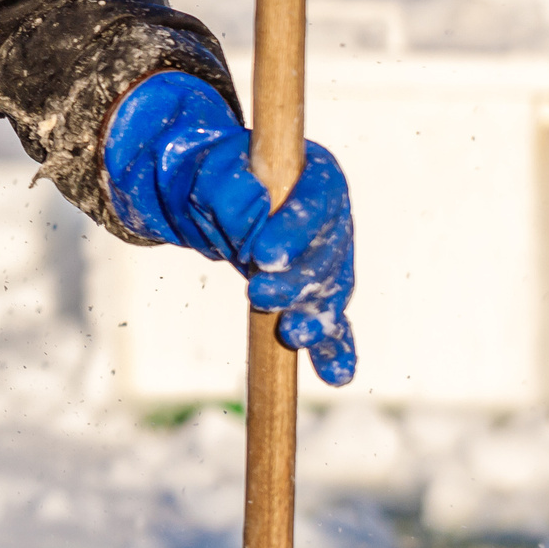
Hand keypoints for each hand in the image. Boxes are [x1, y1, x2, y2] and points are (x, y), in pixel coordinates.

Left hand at [104, 72, 356, 385]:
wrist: (211, 196)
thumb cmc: (216, 176)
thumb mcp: (212, 172)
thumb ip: (228, 189)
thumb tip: (247, 216)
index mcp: (317, 174)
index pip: (316, 200)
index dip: (296, 229)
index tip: (264, 256)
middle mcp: (333, 218)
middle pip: (326, 253)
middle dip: (296, 280)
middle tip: (257, 296)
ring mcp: (332, 258)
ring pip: (329, 291)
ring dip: (314, 317)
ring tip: (292, 335)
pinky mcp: (320, 293)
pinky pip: (334, 323)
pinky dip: (334, 349)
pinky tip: (337, 376)